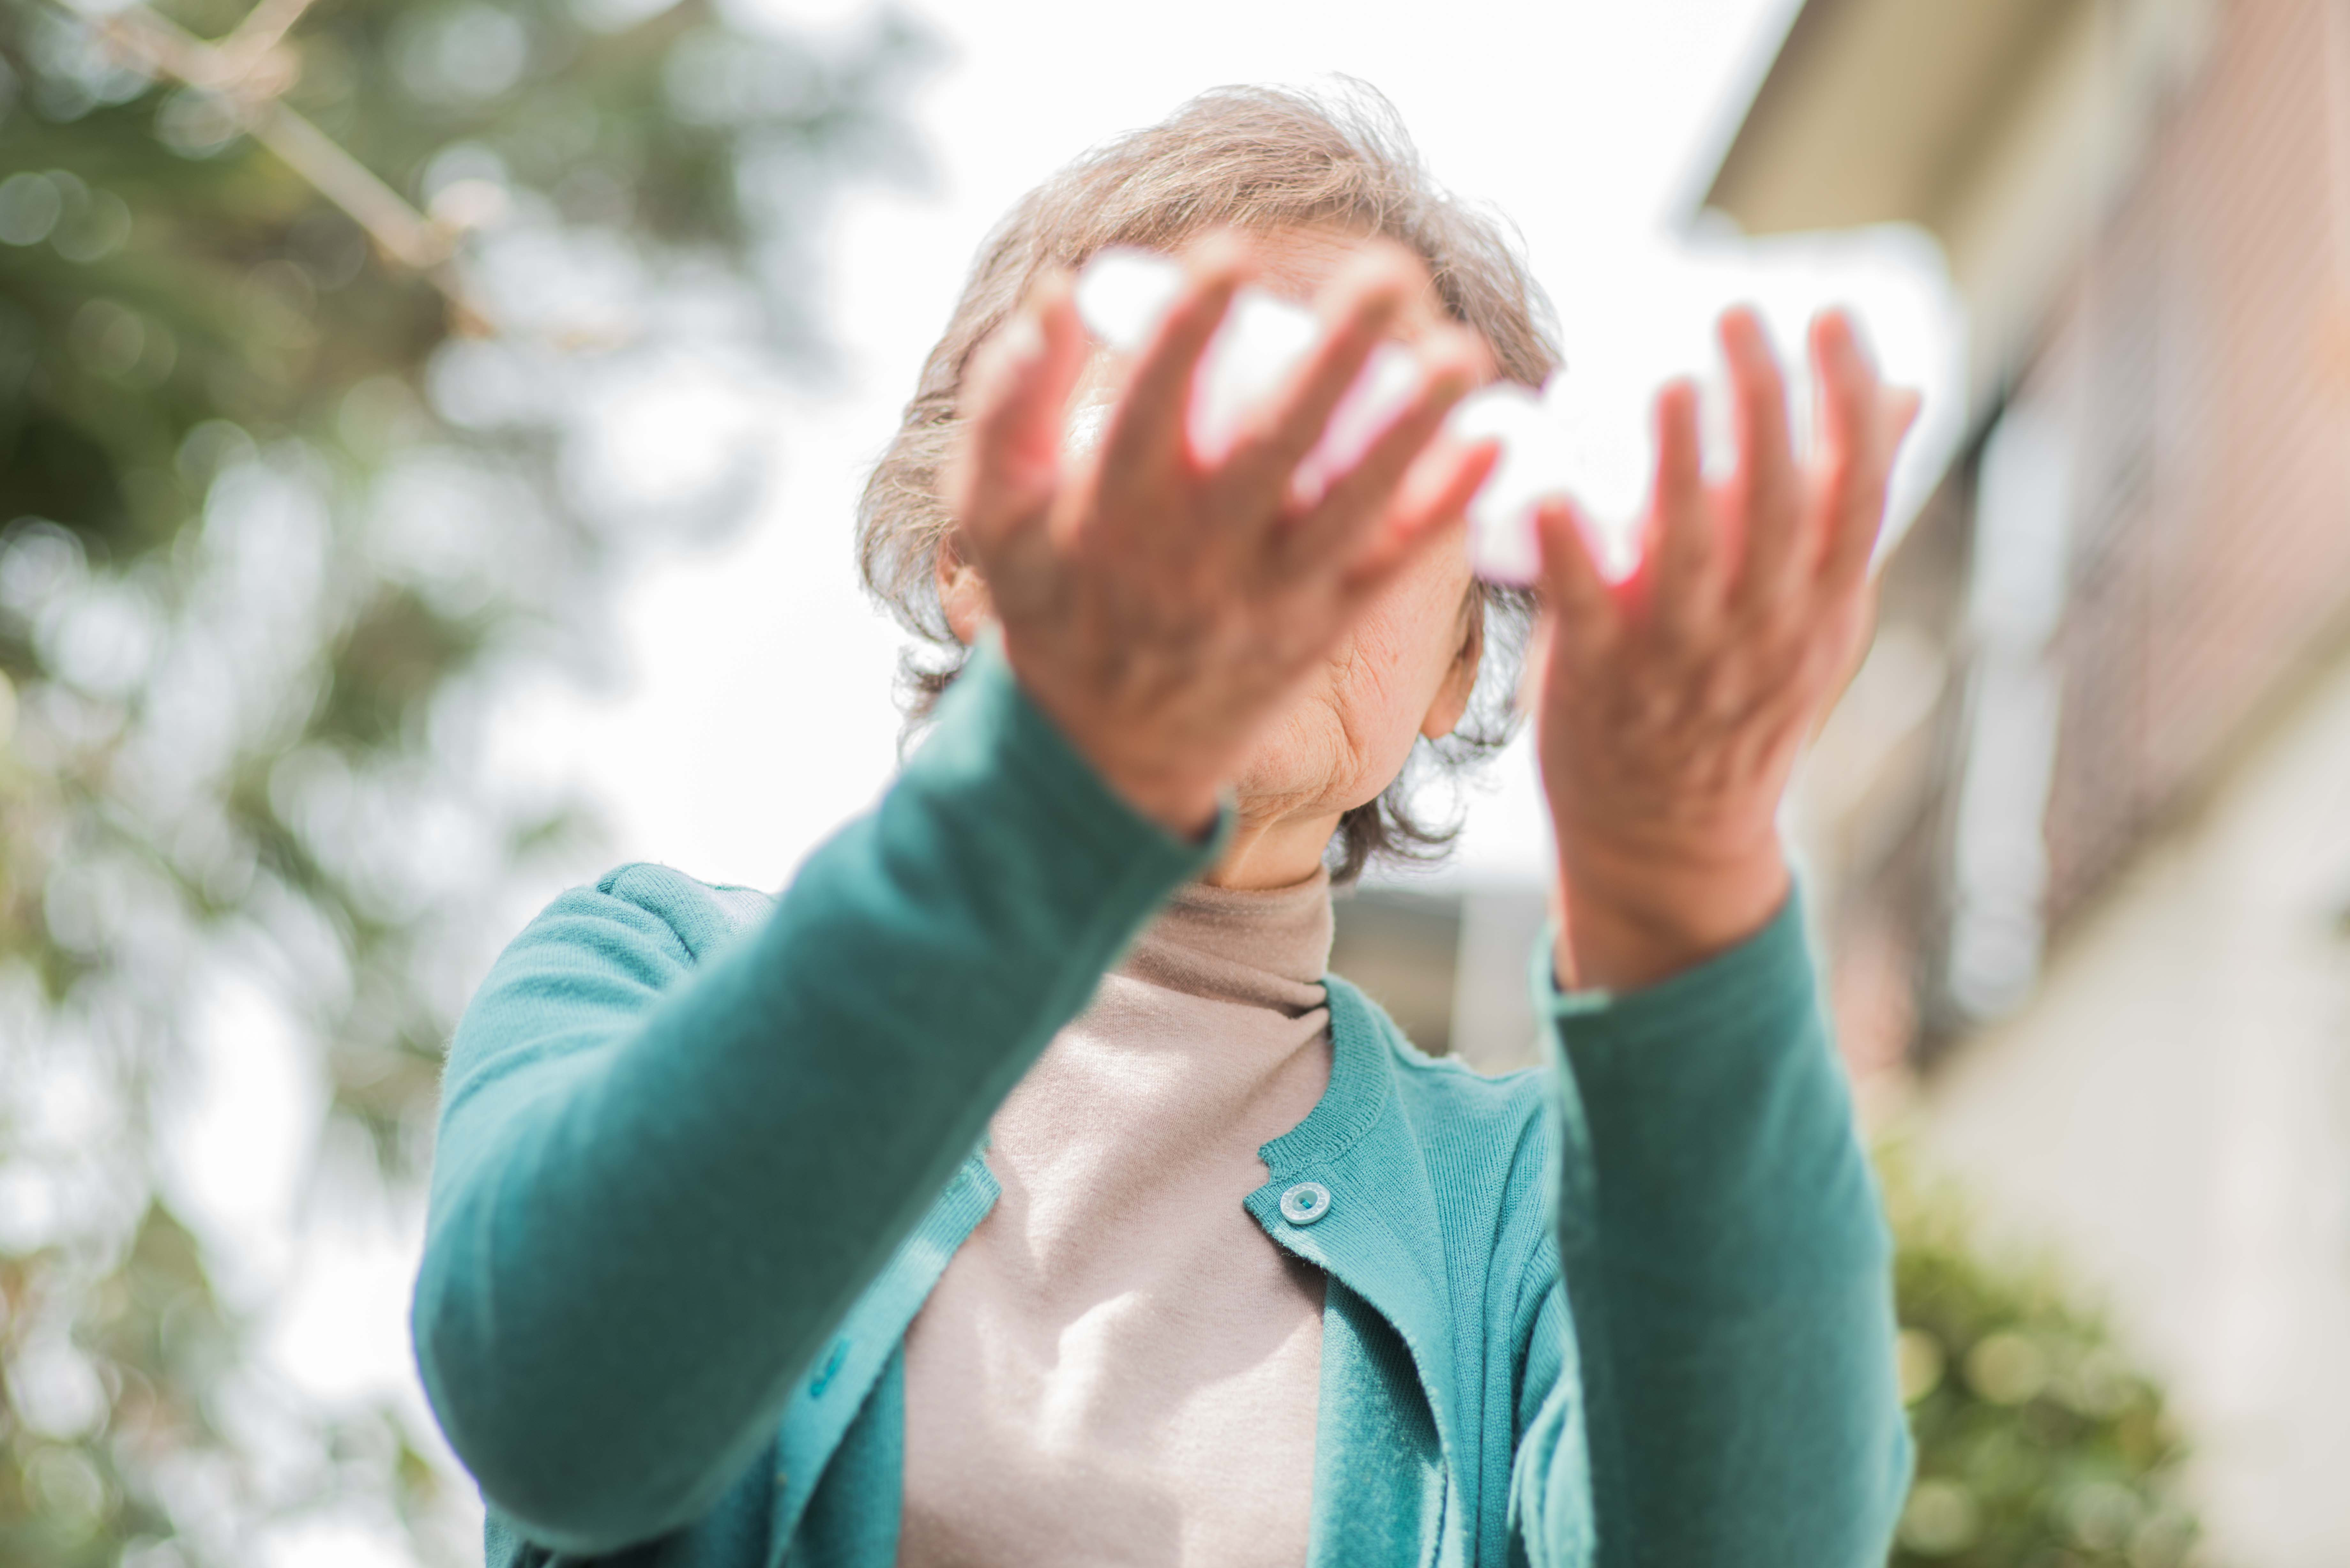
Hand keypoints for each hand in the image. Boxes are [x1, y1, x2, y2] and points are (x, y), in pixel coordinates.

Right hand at [945, 237, 1494, 835]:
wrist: (1105, 752)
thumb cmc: (1051, 603)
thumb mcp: (997, 515)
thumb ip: (1009, 405)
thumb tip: (1051, 295)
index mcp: (1115, 511)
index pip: (1154, 406)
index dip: (1190, 330)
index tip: (1230, 253)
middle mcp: (1198, 552)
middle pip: (1275, 443)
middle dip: (1336, 356)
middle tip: (1390, 271)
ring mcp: (1267, 593)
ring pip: (1351, 504)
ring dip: (1413, 428)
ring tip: (1464, 350)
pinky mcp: (1321, 626)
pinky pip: (1390, 565)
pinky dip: (1442, 509)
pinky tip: (1490, 445)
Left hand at [1532, 307, 1918, 989]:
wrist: (1671, 835)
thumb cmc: (1740, 697)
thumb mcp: (1817, 614)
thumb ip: (1845, 510)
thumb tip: (1904, 392)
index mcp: (1820, 602)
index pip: (1854, 489)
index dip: (1850, 400)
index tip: (1832, 317)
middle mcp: (1761, 628)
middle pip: (1775, 503)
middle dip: (1762, 403)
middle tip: (1736, 314)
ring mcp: (1680, 656)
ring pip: (1689, 552)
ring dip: (1679, 465)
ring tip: (1668, 382)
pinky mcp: (1598, 678)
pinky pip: (1586, 609)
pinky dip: (1570, 552)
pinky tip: (1550, 493)